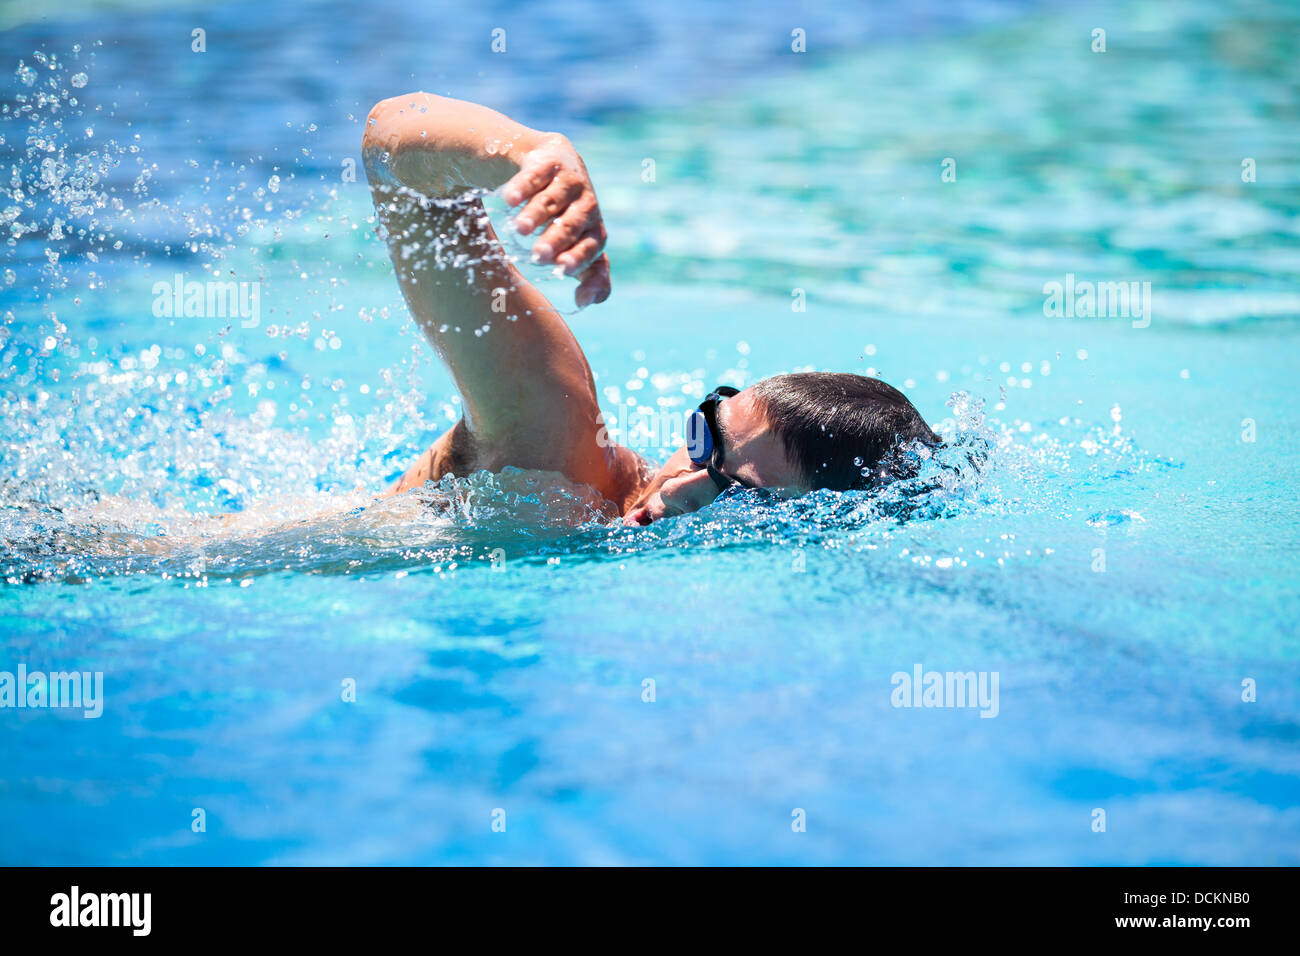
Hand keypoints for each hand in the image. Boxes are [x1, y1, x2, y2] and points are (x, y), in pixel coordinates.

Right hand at [501, 135, 610, 307]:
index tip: (561, 269)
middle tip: (538, 256)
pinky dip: (523, 186)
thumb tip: (584, 303)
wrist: (551, 162)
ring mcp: (570, 180)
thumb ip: (589, 275)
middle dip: (556, 240)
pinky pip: (535, 175)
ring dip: (537, 215)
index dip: (579, 257)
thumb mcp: (579, 244)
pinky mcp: (549, 159)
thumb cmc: (565, 215)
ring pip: (553, 200)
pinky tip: (510, 199)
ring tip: (520, 230)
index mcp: (595, 228)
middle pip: (573, 224)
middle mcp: (587, 203)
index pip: (592, 246)